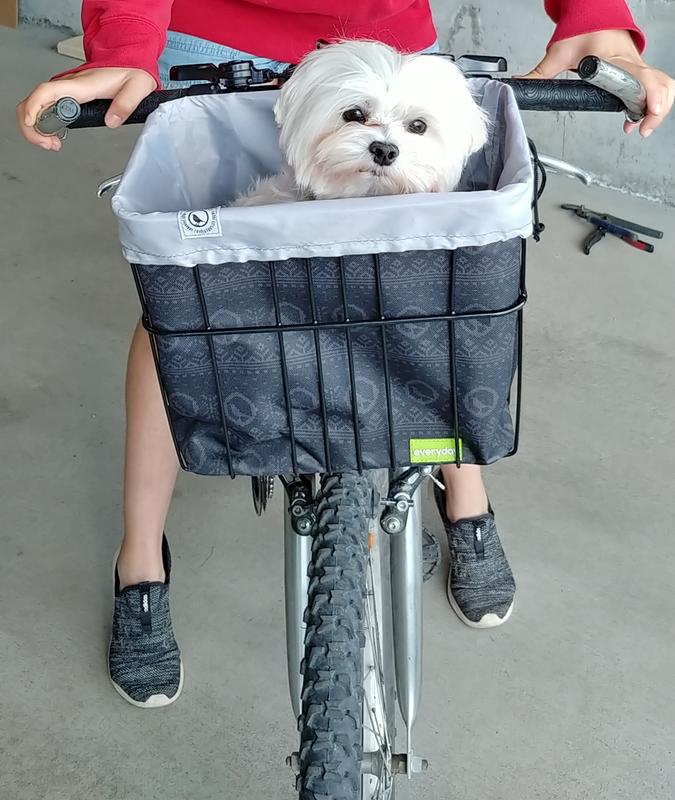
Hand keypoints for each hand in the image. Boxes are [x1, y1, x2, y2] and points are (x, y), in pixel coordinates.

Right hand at [16, 67, 156, 151]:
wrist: (129, 62)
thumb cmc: (131, 72)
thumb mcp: (137, 87)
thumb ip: (125, 105)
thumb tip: (111, 122)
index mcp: (83, 85)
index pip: (48, 91)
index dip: (34, 106)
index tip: (32, 124)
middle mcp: (69, 85)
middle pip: (35, 99)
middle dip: (32, 124)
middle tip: (48, 143)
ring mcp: (66, 89)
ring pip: (36, 104)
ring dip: (36, 126)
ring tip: (51, 143)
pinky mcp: (67, 94)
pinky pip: (45, 106)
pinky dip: (42, 122)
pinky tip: (53, 134)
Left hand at [523, 29, 674, 136]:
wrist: (595, 13)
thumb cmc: (582, 28)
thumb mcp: (559, 53)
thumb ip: (539, 74)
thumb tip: (519, 86)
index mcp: (615, 59)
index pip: (639, 78)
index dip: (647, 97)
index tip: (640, 117)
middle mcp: (632, 62)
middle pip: (659, 85)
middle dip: (656, 110)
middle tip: (642, 129)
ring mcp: (638, 66)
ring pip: (663, 86)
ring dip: (658, 108)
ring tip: (641, 127)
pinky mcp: (639, 70)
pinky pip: (656, 86)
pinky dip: (653, 102)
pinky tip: (637, 118)